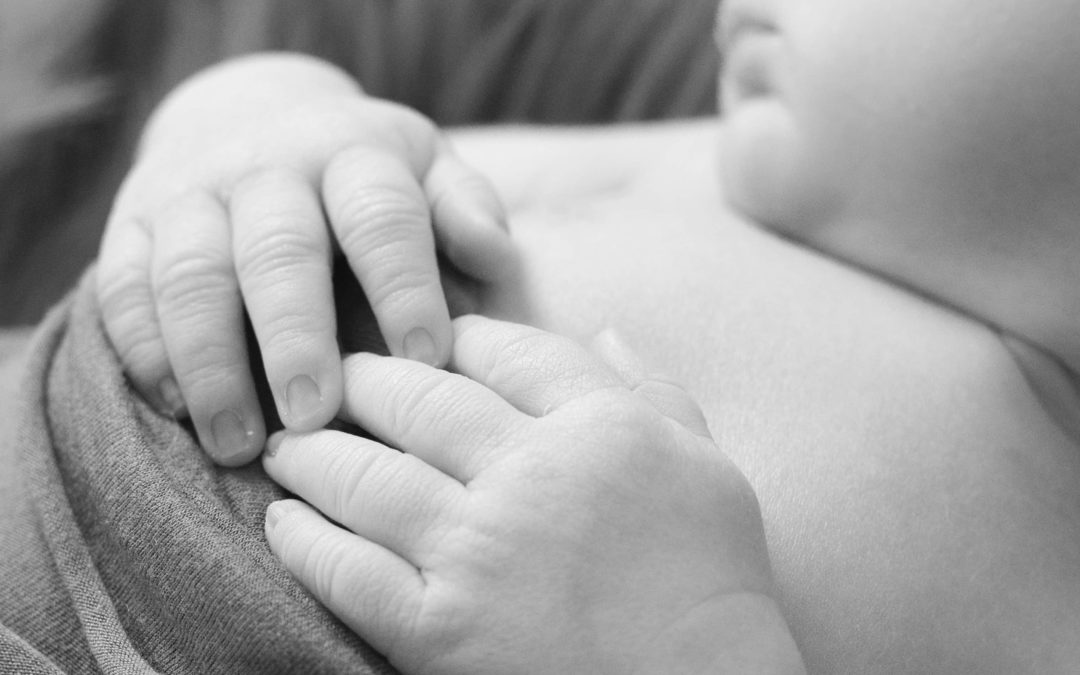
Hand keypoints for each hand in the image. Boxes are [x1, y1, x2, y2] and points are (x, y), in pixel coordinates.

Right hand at [97, 54, 513, 464]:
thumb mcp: (426, 171)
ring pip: (190, 276)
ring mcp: (190, 192)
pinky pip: (124, 288)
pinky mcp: (130, 224)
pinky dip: (144, 351)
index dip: (404, 288)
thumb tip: (497, 257)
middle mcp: (268, 166)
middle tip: (316, 419)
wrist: (252, 121)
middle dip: (296, 337)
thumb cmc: (363, 180)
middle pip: (277, 250)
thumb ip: (463, 211)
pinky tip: (176, 411)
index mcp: (354, 153)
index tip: (426, 363)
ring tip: (237, 446)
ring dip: (211, 364)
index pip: (382, 217)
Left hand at [262, 316, 804, 673]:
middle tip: (333, 377)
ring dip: (314, 454)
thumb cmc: (713, 581)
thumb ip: (655, 391)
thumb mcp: (709, 467)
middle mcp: (530, 476)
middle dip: (367, 381)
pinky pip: (349, 572)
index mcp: (599, 427)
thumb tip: (607, 331)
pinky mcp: (438, 629)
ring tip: (287, 445)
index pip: (507, 353)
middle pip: (421, 402)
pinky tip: (283, 523)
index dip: (459, 338)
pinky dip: (305, 543)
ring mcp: (477, 552)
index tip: (434, 338)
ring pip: (368, 476)